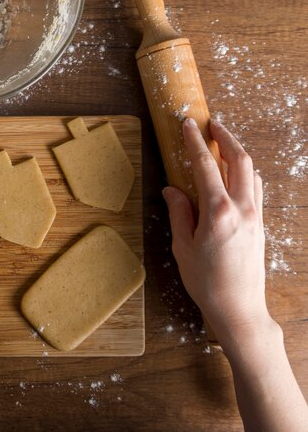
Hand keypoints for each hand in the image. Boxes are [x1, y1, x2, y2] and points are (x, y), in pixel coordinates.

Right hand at [162, 118, 269, 343]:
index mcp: (218, 212)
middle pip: (240, 160)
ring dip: (238, 154)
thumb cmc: (206, 281)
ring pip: (252, 173)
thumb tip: (172, 190)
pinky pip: (256, 189)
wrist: (238, 308)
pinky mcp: (260, 225)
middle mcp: (242, 209)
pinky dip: (245, 174)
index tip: (188, 125)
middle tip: (212, 124)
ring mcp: (255, 216)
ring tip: (222, 146)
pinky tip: (234, 176)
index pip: (205, 166)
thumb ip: (179, 213)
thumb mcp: (182, 247)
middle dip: (226, 137)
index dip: (195, 142)